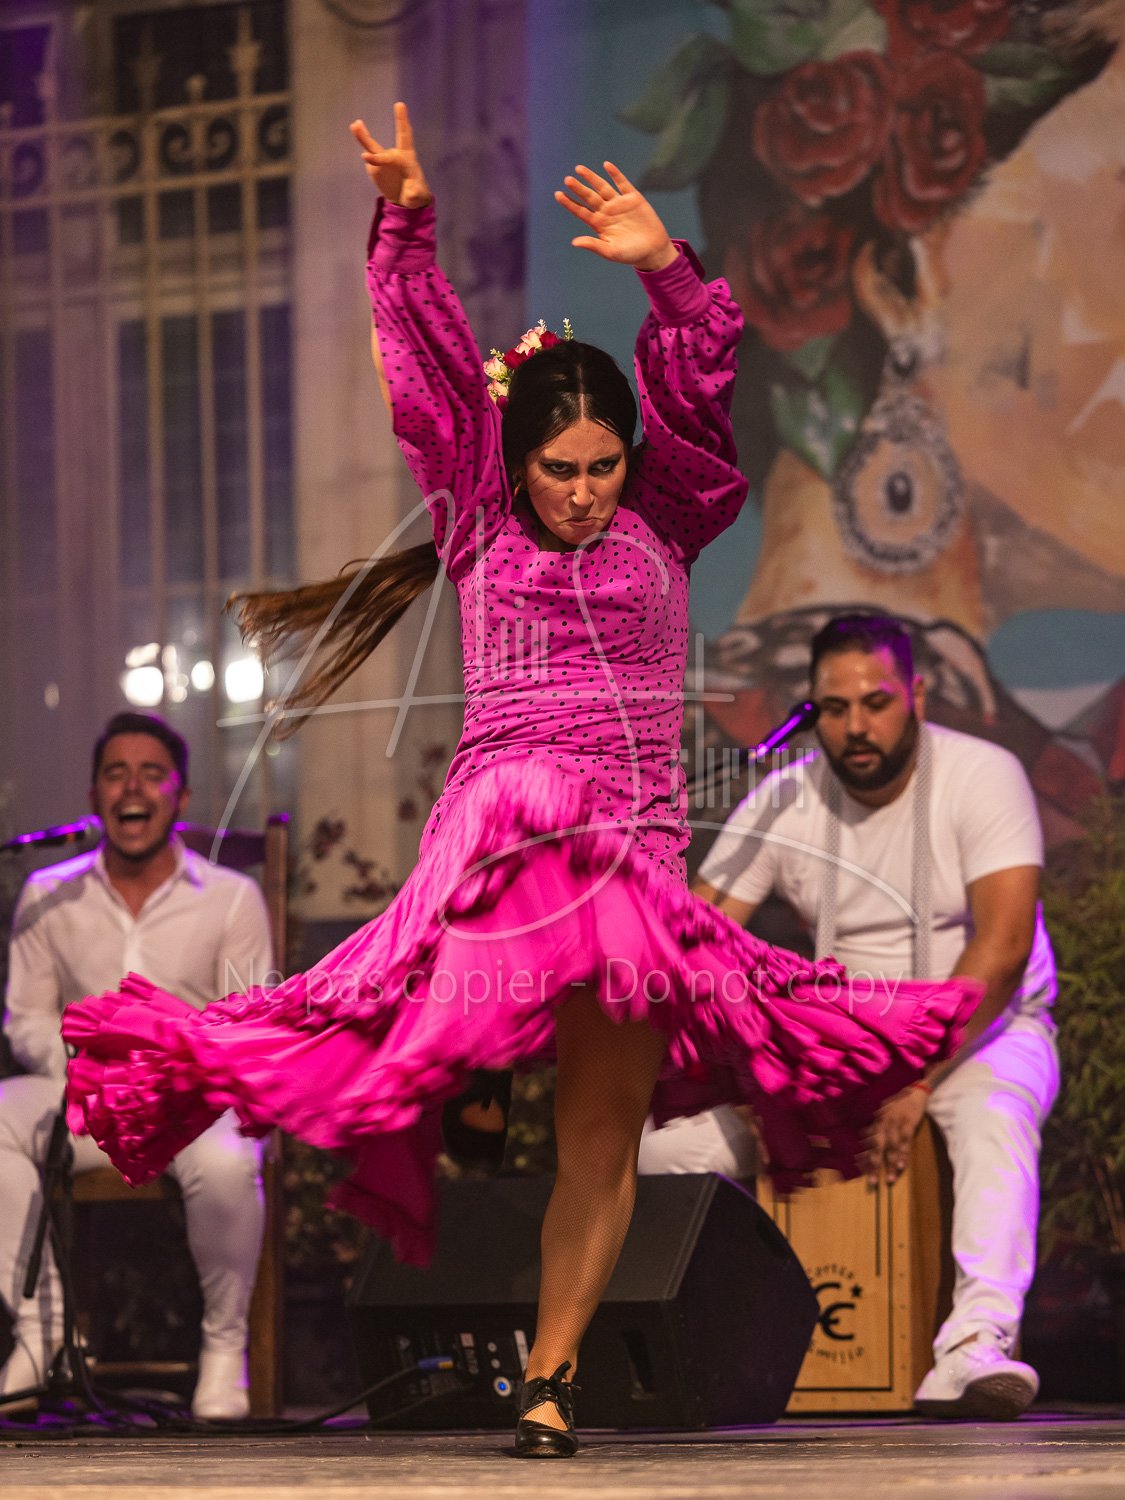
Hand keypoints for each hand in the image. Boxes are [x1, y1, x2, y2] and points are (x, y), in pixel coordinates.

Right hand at [349, 101, 432, 209]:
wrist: (406, 198)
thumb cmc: (415, 194)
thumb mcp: (418, 196)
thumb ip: (416, 194)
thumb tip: (413, 193)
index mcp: (406, 158)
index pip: (404, 136)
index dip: (402, 120)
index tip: (399, 104)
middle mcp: (393, 156)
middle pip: (379, 147)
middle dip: (367, 137)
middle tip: (357, 124)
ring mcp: (383, 161)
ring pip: (371, 149)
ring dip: (362, 138)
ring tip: (354, 126)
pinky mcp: (376, 168)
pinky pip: (370, 160)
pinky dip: (367, 157)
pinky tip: (362, 147)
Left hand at [555, 162, 675, 271]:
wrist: (653, 250)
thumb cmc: (630, 254)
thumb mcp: (611, 252)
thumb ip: (594, 245)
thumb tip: (574, 242)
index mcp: (599, 224)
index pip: (581, 211)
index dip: (569, 203)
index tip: (558, 194)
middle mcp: (606, 211)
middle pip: (589, 197)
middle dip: (579, 188)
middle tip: (567, 180)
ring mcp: (619, 203)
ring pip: (602, 187)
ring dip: (592, 178)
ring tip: (579, 169)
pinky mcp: (633, 198)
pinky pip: (622, 183)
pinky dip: (615, 174)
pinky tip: (606, 165)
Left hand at [864, 1084, 929, 1185]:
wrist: (914, 1088)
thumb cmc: (897, 1101)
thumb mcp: (882, 1110)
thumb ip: (874, 1124)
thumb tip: (861, 1136)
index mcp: (876, 1121)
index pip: (867, 1143)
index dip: (864, 1157)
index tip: (858, 1172)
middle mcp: (883, 1123)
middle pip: (877, 1147)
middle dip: (874, 1165)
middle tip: (872, 1183)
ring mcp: (896, 1123)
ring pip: (891, 1147)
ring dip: (891, 1164)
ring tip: (890, 1180)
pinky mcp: (909, 1123)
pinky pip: (905, 1141)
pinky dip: (904, 1153)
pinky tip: (903, 1165)